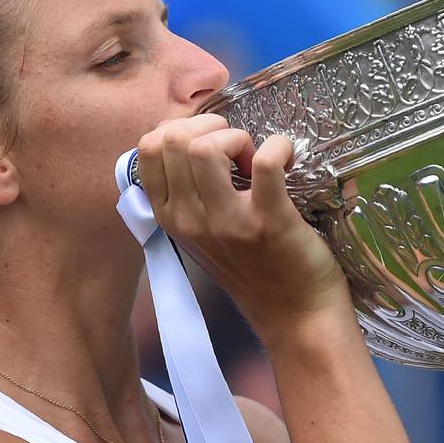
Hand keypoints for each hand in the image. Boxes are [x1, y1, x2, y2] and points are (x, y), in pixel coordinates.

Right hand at [134, 115, 353, 345]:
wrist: (294, 314)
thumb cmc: (251, 267)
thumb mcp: (201, 232)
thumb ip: (187, 192)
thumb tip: (191, 138)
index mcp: (169, 216)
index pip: (149, 148)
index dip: (182, 130)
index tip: (210, 145)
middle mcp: (189, 220)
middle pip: (175, 140)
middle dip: (210, 128)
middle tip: (237, 150)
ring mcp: (226, 222)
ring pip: (205, 148)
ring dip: (237, 138)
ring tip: (255, 160)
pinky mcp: (269, 221)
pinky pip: (265, 162)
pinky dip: (279, 147)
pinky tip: (286, 158)